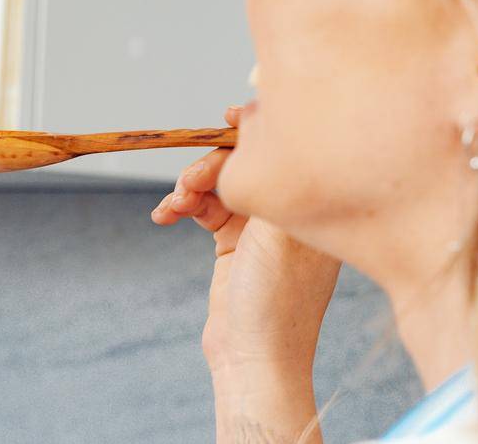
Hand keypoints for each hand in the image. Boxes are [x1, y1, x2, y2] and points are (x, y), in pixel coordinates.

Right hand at [151, 106, 340, 441]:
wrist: (255, 358)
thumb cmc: (276, 301)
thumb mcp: (278, 232)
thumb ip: (270, 179)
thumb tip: (260, 126)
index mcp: (312, 203)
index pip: (282, 150)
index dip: (252, 129)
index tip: (226, 119)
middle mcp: (289, 211)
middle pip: (243, 163)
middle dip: (209, 165)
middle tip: (189, 182)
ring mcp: (260, 227)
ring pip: (218, 184)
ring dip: (190, 187)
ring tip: (175, 206)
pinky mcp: (232, 243)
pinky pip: (202, 208)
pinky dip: (181, 207)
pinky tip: (164, 216)